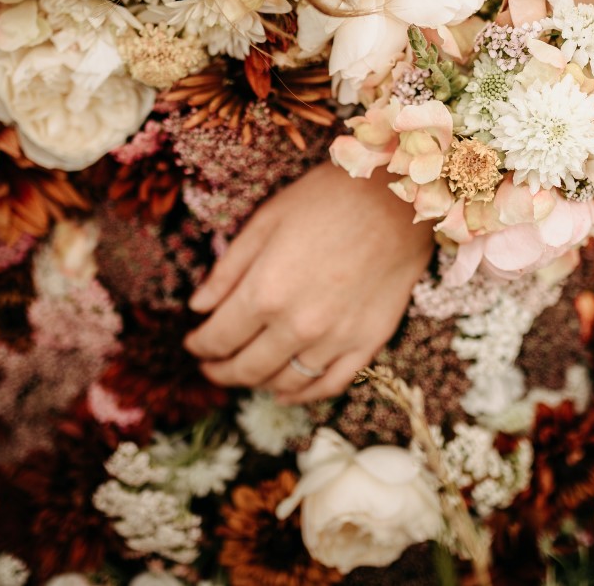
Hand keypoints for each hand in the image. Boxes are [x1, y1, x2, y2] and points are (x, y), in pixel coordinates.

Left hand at [184, 161, 434, 403]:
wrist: (400, 200)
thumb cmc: (329, 199)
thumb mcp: (267, 221)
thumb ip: (229, 269)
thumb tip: (199, 306)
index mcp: (265, 291)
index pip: (219, 337)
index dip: (199, 345)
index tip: (193, 342)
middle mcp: (297, 325)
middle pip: (246, 367)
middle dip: (221, 371)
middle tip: (211, 366)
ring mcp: (335, 339)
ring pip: (284, 382)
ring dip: (257, 383)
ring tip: (246, 374)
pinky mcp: (367, 343)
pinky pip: (329, 384)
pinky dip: (303, 394)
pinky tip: (287, 391)